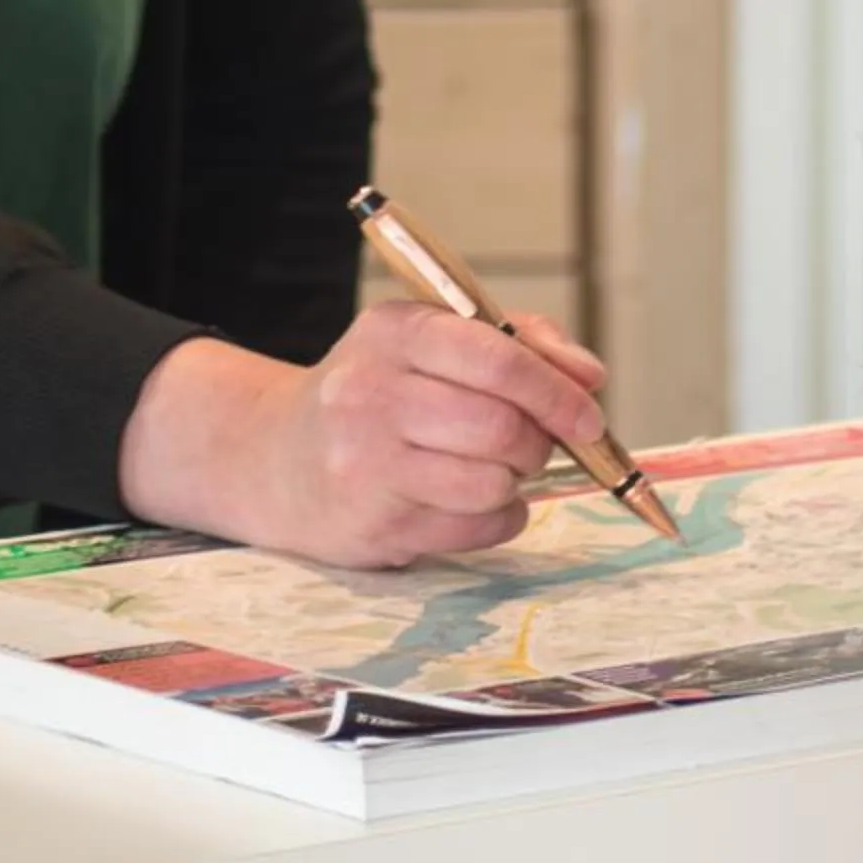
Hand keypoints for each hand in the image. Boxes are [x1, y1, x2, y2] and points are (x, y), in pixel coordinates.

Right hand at [118, 305, 610, 569]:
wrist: (274, 458)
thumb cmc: (376, 393)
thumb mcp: (430, 341)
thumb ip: (517, 342)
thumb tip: (588, 377)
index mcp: (395, 332)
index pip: (496, 359)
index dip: (556, 391)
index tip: (589, 416)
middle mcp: (370, 394)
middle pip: (499, 427)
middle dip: (537, 442)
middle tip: (533, 444)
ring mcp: (364, 465)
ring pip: (489, 483)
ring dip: (513, 482)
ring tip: (492, 469)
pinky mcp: (371, 527)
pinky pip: (473, 530)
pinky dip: (494, 519)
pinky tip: (467, 501)